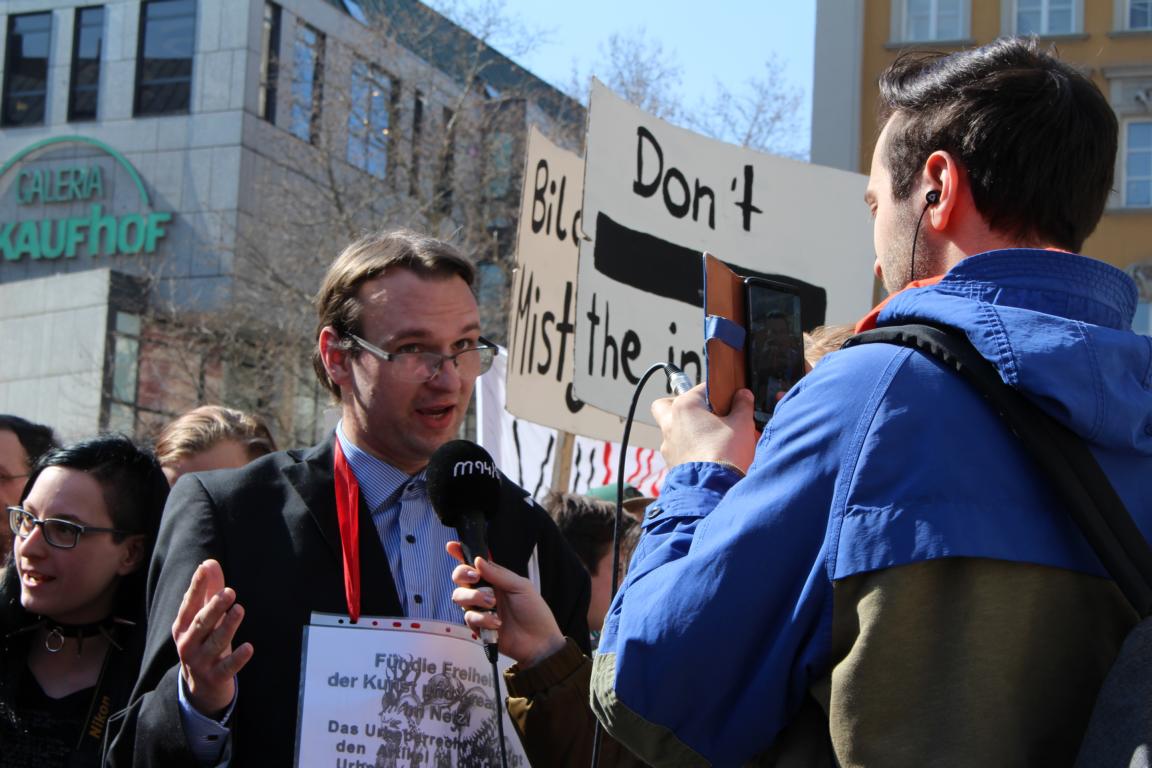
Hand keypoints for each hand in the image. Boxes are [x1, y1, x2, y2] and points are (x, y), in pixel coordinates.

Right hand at [172, 559, 253, 717]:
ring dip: (227, 626)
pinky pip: (227, 668)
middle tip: (230, 592)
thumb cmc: (203, 643)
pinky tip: (249, 647)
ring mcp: (200, 662)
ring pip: (215, 643)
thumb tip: (209, 562)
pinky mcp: (215, 677)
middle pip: (201, 623)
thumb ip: (207, 591)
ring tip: (239, 609)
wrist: (198, 688)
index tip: (204, 569)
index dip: (197, 586)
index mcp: (183, 627)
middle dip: (214, 607)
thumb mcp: (203, 619)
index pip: (189, 604)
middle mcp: (188, 644)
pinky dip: (237, 658)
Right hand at [446, 542, 565, 667]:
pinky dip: (483, 619)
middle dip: (462, 574)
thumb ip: (498, 574)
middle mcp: (484, 591)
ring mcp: (480, 608)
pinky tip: (497, 622)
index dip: (460, 553)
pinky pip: (469, 617)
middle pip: (460, 577)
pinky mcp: (478, 626)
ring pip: (459, 596)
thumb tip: (477, 560)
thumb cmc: (534, 611)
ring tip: (492, 603)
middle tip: (475, 577)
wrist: (539, 641)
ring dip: (474, 597)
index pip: (475, 563)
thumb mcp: (520, 586)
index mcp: (495, 578)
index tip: (452, 546)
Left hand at [650, 383, 756, 471]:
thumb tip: (743, 395)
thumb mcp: (741, 424)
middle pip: (668, 405)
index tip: (731, 400)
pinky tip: (708, 455)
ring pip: (673, 430)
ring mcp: (668, 445)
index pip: (700, 389)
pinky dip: (690, 450)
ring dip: (689, 431)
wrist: (713, 488)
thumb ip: (742, 405)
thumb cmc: (724, 451)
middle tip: (705, 414)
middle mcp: (670, 424)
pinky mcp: (671, 464)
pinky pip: (678, 450)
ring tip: (712, 438)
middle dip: (684, 407)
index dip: (719, 393)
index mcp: (684, 406)